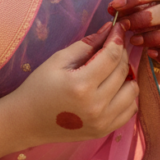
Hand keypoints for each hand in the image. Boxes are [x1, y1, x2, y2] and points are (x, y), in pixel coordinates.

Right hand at [7, 20, 138, 146]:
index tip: (119, 28)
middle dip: (121, 53)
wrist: (27, 122)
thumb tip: (108, 29)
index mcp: (81, 85)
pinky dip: (126, 95)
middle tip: (113, 45)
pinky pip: (130, 109)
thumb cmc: (39, 87)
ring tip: (112, 68)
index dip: (117, 38)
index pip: (111, 56)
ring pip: (132, 90)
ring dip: (126, 75)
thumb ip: (85, 45)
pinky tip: (114, 87)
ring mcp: (102, 121)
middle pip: (123, 71)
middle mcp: (96, 105)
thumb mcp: (58, 60)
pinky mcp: (104, 130)